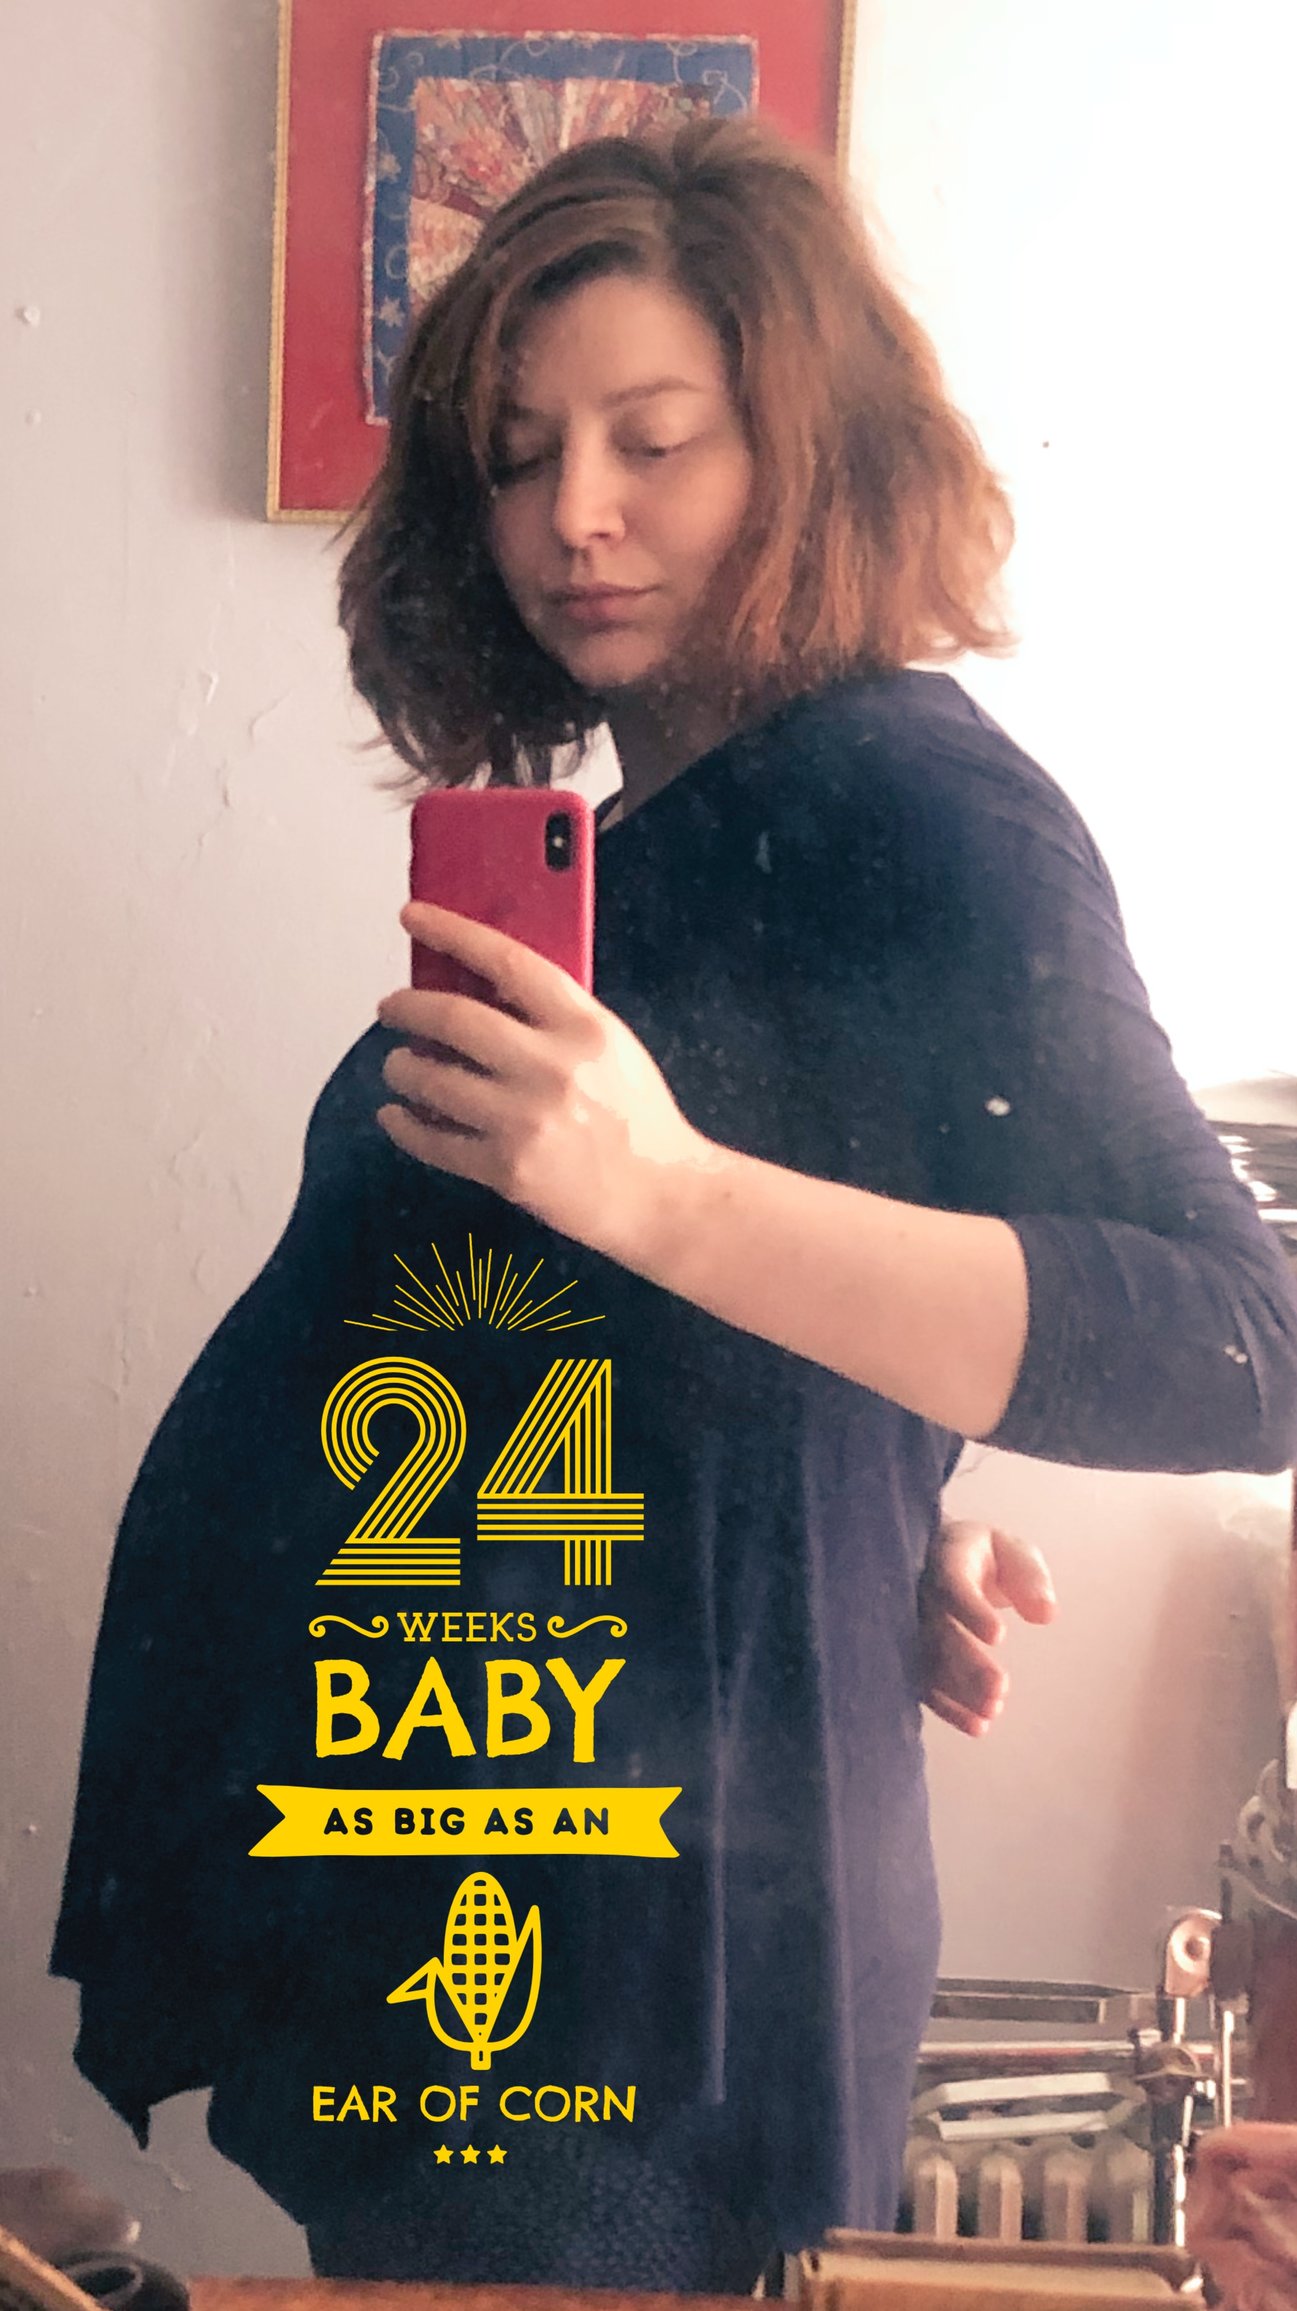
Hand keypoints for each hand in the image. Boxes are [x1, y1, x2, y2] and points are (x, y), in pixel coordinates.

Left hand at [376, 903, 714, 1259]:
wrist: (660, 1195)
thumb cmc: (636, 1118)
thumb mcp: (609, 1044)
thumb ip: (553, 1013)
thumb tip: (477, 983)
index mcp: (583, 1027)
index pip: (505, 960)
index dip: (452, 932)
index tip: (414, 917)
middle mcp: (551, 1068)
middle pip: (452, 1018)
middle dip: (406, 1007)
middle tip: (391, 1007)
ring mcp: (524, 1121)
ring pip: (431, 1080)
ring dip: (402, 1067)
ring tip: (399, 1064)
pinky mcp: (506, 1170)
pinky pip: (433, 1142)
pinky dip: (404, 1125)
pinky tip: (396, 1115)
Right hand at [918, 1517, 1056, 1736]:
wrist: (943, 1559)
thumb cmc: (986, 1557)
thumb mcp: (1014, 1554)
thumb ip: (1030, 1579)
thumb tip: (1045, 1615)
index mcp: (946, 1556)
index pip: (952, 1581)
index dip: (970, 1608)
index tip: (998, 1635)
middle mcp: (919, 1590)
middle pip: (937, 1628)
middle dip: (966, 1662)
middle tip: (998, 1691)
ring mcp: (910, 1623)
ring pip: (927, 1660)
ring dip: (957, 1690)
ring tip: (992, 1711)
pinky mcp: (911, 1653)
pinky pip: (923, 1682)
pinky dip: (948, 1707)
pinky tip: (977, 1727)